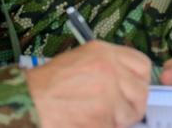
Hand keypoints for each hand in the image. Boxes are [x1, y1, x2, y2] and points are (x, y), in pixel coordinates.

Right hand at [27, 40, 150, 127]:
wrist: (28, 101)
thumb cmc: (48, 84)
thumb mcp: (80, 60)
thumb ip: (108, 67)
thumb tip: (129, 83)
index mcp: (104, 52)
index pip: (143, 65)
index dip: (140, 81)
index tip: (133, 91)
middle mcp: (110, 69)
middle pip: (141, 92)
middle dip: (132, 106)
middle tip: (117, 113)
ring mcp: (108, 94)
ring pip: (129, 114)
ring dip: (116, 121)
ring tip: (94, 117)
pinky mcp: (102, 117)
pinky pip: (114, 127)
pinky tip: (87, 123)